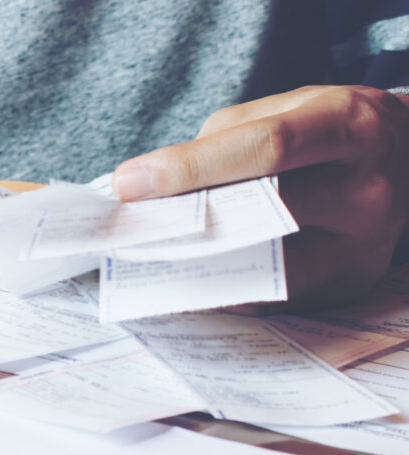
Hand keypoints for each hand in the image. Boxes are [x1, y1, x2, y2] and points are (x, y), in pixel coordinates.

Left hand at [111, 85, 408, 311]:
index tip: (128, 183)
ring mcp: (364, 245)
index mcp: (348, 126)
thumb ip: (222, 143)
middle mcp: (367, 188)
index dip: (190, 168)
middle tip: (124, 228)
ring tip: (142, 257)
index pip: (264, 149)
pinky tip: (180, 279)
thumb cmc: (328, 130)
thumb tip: (154, 189)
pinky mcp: (349, 284)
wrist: (408, 162)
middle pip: (263, 211)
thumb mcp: (286, 109)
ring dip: (196, 264)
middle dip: (184, 222)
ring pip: (265, 266)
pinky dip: (222, 289)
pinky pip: (272, 296)